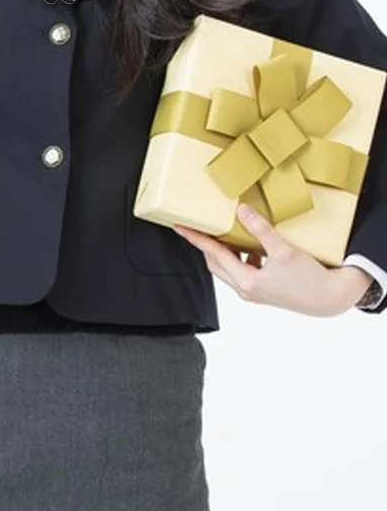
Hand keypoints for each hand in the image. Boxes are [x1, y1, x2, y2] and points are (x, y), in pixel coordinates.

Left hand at [173, 203, 370, 316]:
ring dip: (225, 252)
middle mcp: (245, 290)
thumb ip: (261, 230)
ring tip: (227, 235)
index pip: (214, 254)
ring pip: (229, 269)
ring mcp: (253, 293)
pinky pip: (243, 273)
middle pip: (216, 263)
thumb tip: (242, 211)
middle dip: (207, 245)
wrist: (330, 299)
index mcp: (246, 281)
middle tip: (201, 227)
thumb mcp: (284, 250)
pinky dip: (242, 259)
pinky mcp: (262, 292)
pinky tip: (252, 249)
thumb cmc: (310, 279)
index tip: (180, 227)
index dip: (196, 239)